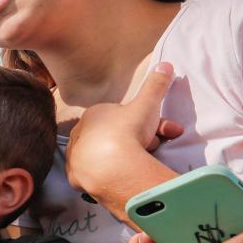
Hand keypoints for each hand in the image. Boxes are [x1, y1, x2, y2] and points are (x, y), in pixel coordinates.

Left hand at [66, 62, 183, 195]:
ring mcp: (76, 158)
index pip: (124, 118)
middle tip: (160, 146)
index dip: (147, 123)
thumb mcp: (146, 104)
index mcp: (93, 115)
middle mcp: (80, 134)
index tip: (165, 131)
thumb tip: (165, 64)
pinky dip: (111, 175)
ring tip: (146, 163)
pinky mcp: (77, 178)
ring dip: (128, 158)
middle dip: (142, 140)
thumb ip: (155, 85)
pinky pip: (96, 176)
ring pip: (107, 156)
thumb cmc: (127, 131)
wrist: (111, 167)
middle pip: (117, 137)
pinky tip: (125, 176)